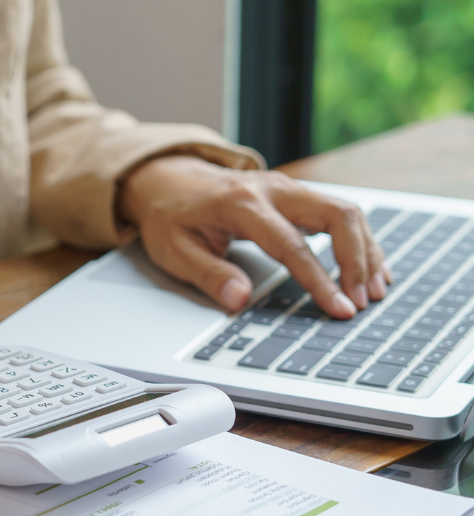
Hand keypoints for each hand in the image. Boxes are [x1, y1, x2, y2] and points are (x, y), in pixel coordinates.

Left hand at [118, 156, 389, 318]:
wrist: (167, 179)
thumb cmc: (170, 216)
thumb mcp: (174, 250)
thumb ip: (209, 275)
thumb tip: (239, 300)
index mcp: (241, 204)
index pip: (291, 245)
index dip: (319, 280)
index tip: (339, 309)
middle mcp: (272, 189)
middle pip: (336, 215)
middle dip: (357, 260)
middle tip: (363, 301)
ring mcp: (287, 188)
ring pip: (345, 211)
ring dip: (365, 250)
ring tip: (374, 290)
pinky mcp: (296, 194)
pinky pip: (338, 212)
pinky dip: (359, 240)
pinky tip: (370, 267)